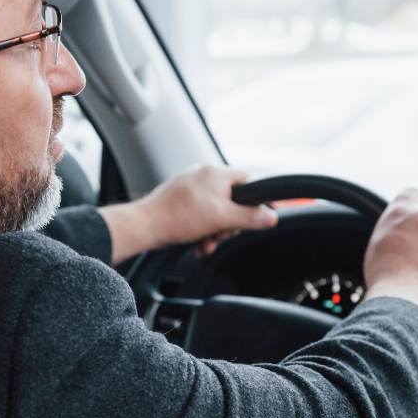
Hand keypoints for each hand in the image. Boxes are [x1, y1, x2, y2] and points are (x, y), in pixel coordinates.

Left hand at [99, 166, 277, 264]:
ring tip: (204, 244)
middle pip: (232, 202)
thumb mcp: (223, 219)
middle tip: (219, 235)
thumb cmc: (179, 216)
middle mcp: (204, 176)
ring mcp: (191, 188)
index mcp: (217, 173)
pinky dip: (200, 232)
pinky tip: (196, 244)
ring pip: (215, 212)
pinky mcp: (180, 201)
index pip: (248, 181)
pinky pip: (199, 216)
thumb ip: (250, 218)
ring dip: (213, 233)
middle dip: (227, 225)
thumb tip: (271, 217)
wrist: (146, 226)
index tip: (253, 216)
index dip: (254, 201)